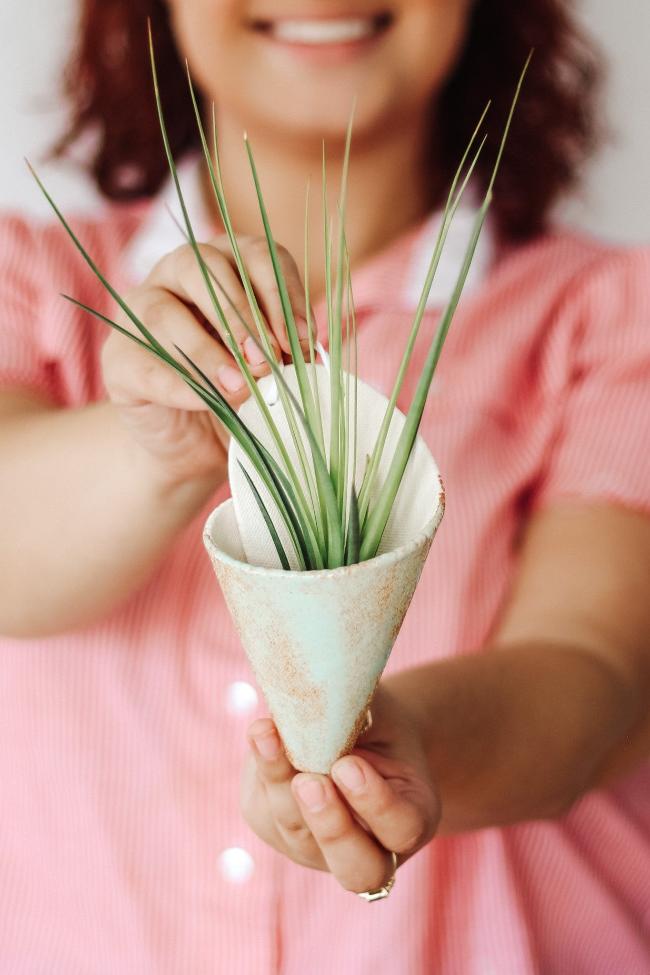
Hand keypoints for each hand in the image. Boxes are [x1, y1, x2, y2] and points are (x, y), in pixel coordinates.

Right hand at [102, 234, 311, 491]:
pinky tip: (206, 402)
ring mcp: (139, 314)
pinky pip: (144, 364)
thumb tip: (304, 351)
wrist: (193, 446)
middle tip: (267, 359)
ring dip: (207, 350)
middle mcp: (177, 276)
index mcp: (224, 267)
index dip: (280, 292)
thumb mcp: (270, 371)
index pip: (253, 254)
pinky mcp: (119, 360)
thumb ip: (285, 354)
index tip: (301, 339)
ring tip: (239, 387)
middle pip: (204, 266)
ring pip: (165, 311)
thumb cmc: (239, 396)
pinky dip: (179, 385)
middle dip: (242, 314)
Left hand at [241, 681, 439, 893]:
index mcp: (411, 819)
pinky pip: (264, 811)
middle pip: (356, 867)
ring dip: (279, 786)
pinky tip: (262, 733)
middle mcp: (370, 850)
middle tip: (309, 783)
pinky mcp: (276, 830)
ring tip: (266, 735)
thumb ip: (363, 713)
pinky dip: (260, 771)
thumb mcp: (381, 711)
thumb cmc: (378, 720)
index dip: (375, 802)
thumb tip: (326, 702)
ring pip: (298, 836)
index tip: (348, 765)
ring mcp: (318, 850)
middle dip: (329, 824)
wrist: (355, 732)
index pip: (401, 828)